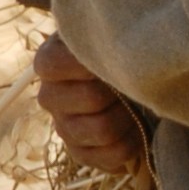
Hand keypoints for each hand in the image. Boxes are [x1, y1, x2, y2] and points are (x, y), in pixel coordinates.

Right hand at [32, 31, 145, 174]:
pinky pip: (110, 156)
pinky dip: (132, 144)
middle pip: (91, 98)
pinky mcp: (81, 153)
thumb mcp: (109, 34)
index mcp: (49, 61)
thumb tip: (119, 42)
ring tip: (139, 106)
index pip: (55, 64)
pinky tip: (137, 129)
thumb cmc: (120, 51)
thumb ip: (105, 35)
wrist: (135, 80)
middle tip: (137, 82)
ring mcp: (63, 127)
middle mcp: (49, 96)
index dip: (93, 63)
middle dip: (122, 91)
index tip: (117, 56)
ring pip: (102, 129)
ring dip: (130, 119)